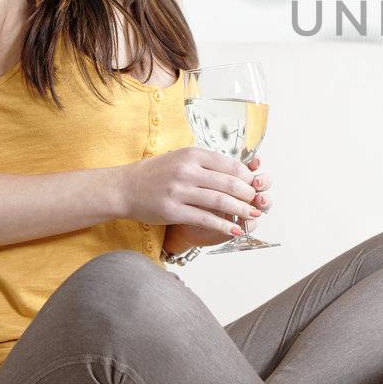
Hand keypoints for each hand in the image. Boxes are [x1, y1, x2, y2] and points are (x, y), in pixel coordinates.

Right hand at [119, 146, 261, 239]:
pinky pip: (204, 219)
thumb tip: (238, 170)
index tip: (255, 185)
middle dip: (248, 194)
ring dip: (241, 210)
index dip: (247, 176)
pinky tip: (235, 229)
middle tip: (258, 201)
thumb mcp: (180, 158)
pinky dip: (223, 225)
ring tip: (253, 215)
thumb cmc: (155, 173)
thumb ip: (205, 163)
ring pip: (220, 201)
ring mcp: (179, 191)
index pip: (229, 164)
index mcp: (192, 154)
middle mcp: (187, 170)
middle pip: (228, 183)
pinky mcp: (173, 211)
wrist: (124, 188)